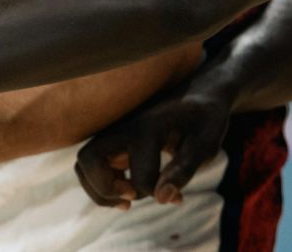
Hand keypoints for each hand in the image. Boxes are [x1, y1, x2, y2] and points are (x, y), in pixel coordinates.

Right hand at [74, 71, 236, 208]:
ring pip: (85, 163)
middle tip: (131, 198)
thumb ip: (184, 170)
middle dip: (105, 188)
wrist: (200, 92)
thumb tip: (161, 198)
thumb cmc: (206, 118)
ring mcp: (117, 130)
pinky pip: (94, 162)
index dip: (157, 194)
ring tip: (127, 199)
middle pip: (88, 160)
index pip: (140, 177)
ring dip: (100, 188)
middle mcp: (125, 127)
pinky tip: (126, 190)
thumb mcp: (206, 144)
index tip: (177, 197)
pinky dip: (102, 181)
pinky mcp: (117, 137)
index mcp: (148, 129)